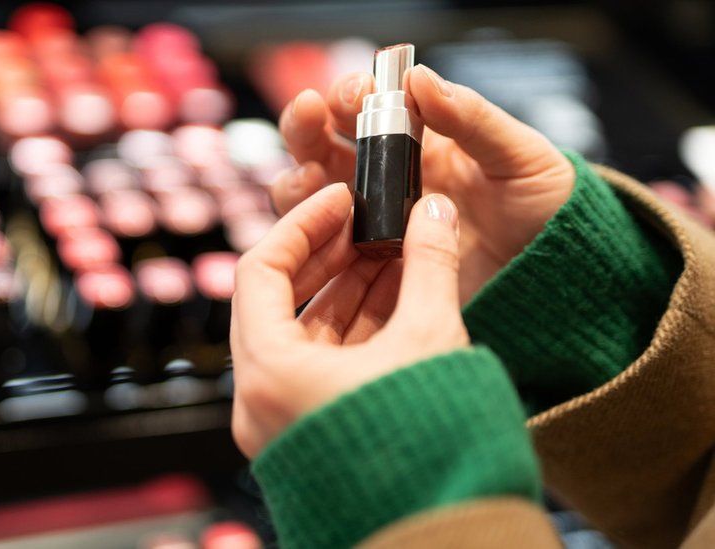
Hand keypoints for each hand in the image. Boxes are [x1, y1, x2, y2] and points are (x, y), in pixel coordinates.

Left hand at [230, 183, 467, 457]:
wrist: (446, 535)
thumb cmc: (431, 448)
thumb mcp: (432, 339)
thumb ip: (430, 264)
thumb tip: (434, 210)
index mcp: (269, 373)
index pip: (260, 271)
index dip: (302, 225)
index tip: (340, 198)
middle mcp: (261, 400)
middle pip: (279, 301)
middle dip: (329, 256)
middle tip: (369, 221)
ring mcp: (284, 420)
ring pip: (304, 335)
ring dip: (346, 289)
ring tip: (392, 252)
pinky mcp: (313, 433)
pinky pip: (321, 366)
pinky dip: (354, 329)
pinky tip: (395, 295)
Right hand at [272, 65, 574, 301]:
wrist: (557, 279)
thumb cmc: (545, 211)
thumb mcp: (520, 156)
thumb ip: (471, 118)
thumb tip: (420, 78)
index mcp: (420, 142)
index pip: (367, 108)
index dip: (350, 94)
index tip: (355, 93)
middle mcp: (387, 181)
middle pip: (322, 147)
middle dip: (305, 126)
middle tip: (308, 114)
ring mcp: (376, 225)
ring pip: (312, 197)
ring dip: (300, 180)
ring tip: (312, 179)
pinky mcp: (373, 269)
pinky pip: (327, 250)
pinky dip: (314, 237)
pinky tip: (326, 231)